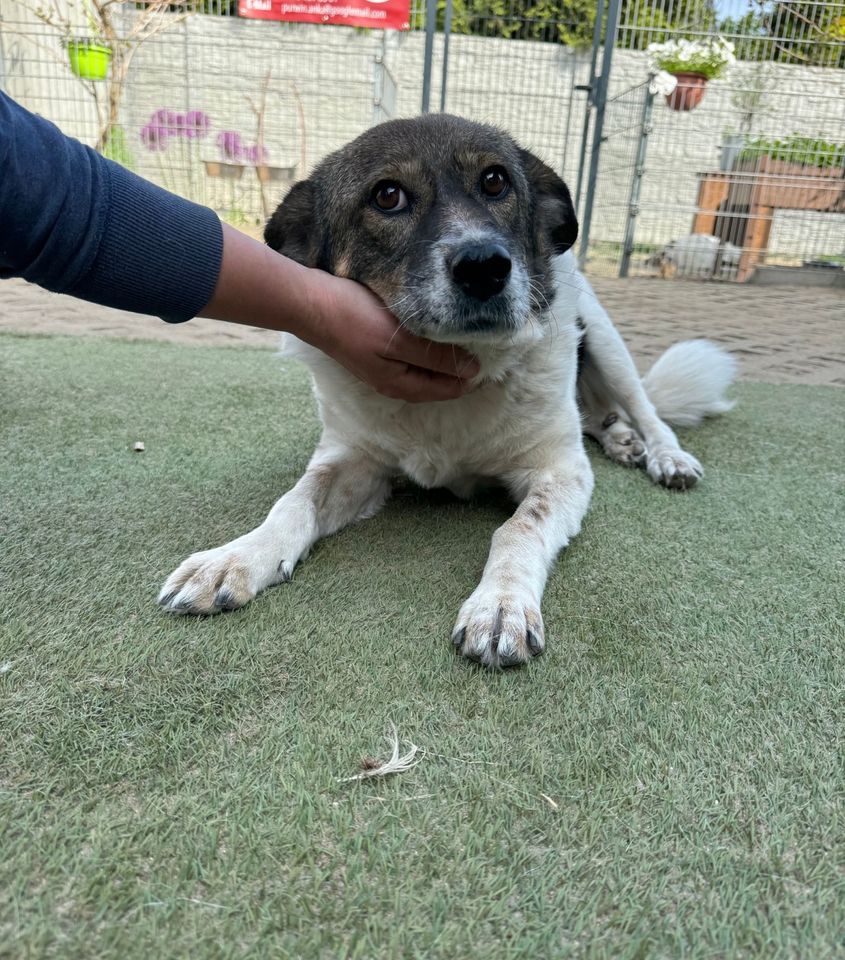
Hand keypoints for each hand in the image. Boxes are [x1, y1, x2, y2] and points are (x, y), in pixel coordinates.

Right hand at [313, 273, 478, 402]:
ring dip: (447, 361)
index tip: (496, 353)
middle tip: (489, 345)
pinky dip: (430, 352)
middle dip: (464, 370)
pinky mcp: (376, 353)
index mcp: (402, 385)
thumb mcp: (400, 339)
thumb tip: (472, 370)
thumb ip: (435, 356)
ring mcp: (384, 369)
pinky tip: (437, 335)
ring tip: (469, 340)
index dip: (474, 375)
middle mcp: (394, 383)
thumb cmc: (355, 319)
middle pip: (440, 383)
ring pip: (427, 371)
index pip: (451, 389)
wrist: (312, 304)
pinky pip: (413, 359)